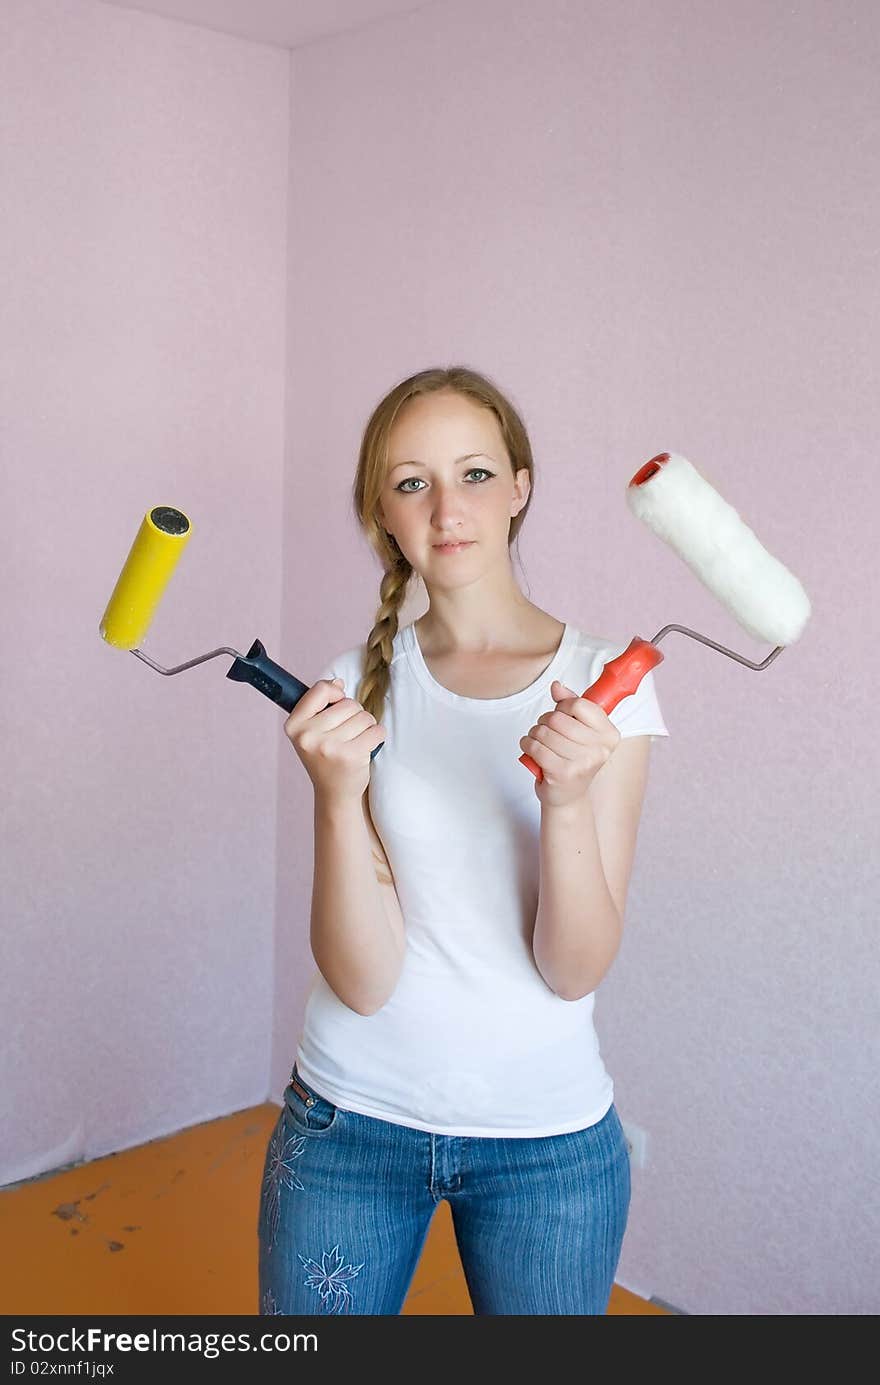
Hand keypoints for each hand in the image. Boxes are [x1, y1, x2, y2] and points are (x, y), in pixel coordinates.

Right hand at [284, 678, 385, 801]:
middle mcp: (308, 736)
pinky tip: (367, 746)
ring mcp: (328, 747)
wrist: (334, 793)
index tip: (337, 704)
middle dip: (354, 714)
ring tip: (356, 740)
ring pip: (364, 716)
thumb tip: (338, 682)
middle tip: (347, 733)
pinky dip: (377, 736)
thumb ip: (320, 704)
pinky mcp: (350, 756)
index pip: (320, 690)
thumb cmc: (325, 757)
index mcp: (294, 725)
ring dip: (366, 726)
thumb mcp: (312, 730)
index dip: (335, 693)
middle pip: (348, 703)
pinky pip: (376, 731)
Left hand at [519, 680, 620, 807]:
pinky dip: (527, 745)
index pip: (580, 704)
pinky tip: (531, 750)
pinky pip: (535, 747)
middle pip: (558, 718)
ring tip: (539, 742)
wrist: (568, 796)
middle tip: (546, 731)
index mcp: (609, 734)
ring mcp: (583, 763)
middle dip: (544, 721)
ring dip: (534, 734)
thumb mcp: (578, 730)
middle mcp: (600, 749)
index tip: (561, 714)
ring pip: (544, 732)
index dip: (563, 706)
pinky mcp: (562, 774)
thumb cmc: (573, 759)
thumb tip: (556, 685)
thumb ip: (570, 704)